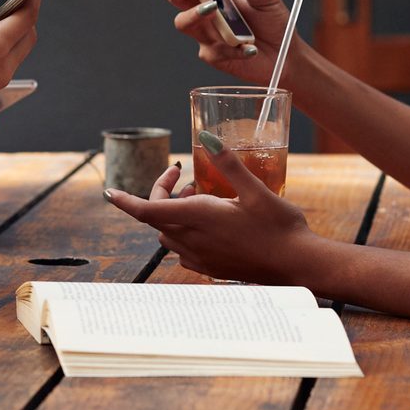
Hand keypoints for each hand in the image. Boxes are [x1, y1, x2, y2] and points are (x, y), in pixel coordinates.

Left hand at [103, 137, 320, 285]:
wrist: (299, 266)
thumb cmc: (280, 227)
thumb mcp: (256, 189)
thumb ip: (229, 164)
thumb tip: (208, 139)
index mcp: (199, 217)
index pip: (146, 210)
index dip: (125, 201)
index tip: (110, 192)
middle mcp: (193, 240)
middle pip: (157, 218)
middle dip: (164, 195)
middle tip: (189, 178)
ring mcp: (202, 258)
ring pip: (169, 235)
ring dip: (175, 215)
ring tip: (203, 199)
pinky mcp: (212, 270)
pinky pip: (184, 251)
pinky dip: (186, 234)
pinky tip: (212, 226)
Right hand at [153, 0, 289, 83]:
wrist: (286, 53)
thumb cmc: (273, 20)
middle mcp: (204, 9)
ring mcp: (205, 33)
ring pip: (183, 22)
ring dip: (195, 13)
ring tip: (213, 8)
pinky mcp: (214, 55)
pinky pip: (214, 51)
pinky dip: (233, 48)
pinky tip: (250, 48)